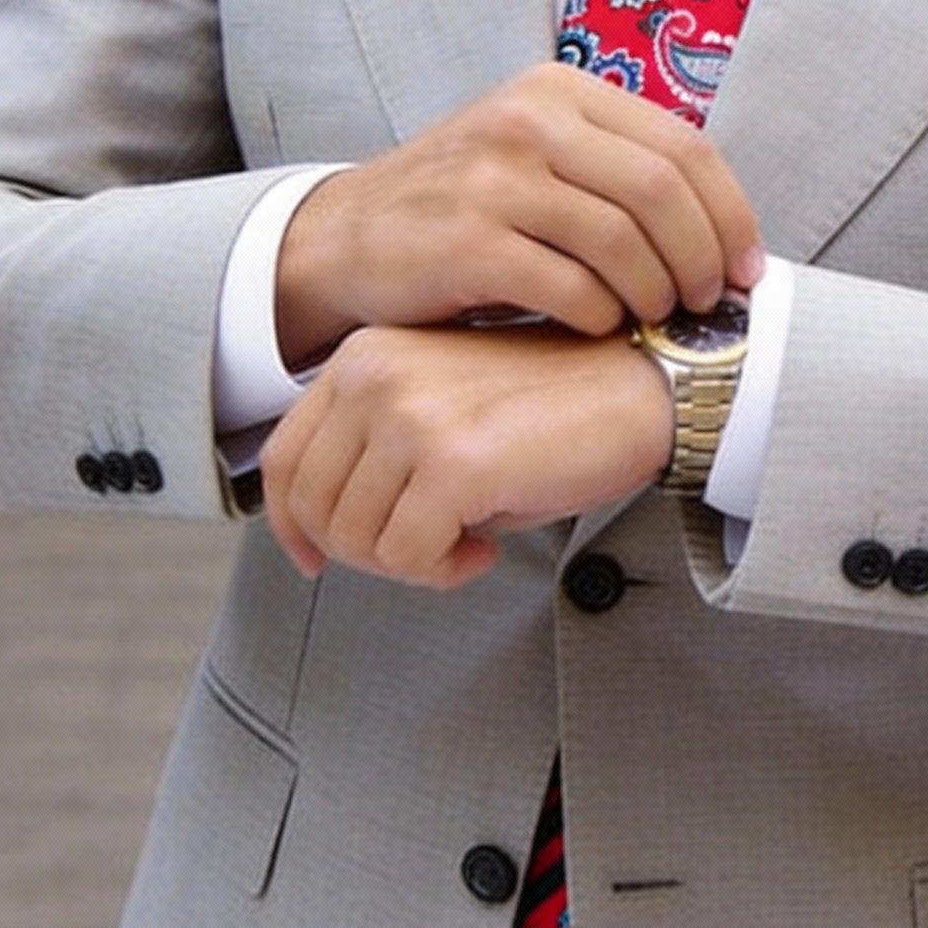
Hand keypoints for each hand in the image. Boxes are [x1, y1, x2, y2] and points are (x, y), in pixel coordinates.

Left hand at [260, 323, 672, 588]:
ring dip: (409, 563)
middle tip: (427, 551)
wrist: (642, 388)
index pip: (285, 457)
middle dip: (365, 554)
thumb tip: (326, 534)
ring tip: (465, 540)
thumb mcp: (447, 414)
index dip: (291, 524)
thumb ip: (381, 454)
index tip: (316, 559)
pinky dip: (444, 571)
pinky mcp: (452, 461)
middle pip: (314, 508)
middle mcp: (375, 376)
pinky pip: (409, 556)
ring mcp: (410, 416)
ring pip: (356, 540)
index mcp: (367, 356)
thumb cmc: (555, 410)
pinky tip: (486, 546)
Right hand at [275, 63, 762, 368]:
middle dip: (702, 258)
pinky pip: (571, 288)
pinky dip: (600, 317)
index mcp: (559, 90)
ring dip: (656, 294)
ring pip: (623, 241)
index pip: (683, 146)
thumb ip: (617, 166)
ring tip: (657, 317)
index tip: (747, 266)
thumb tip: (722, 224)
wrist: (349, 238)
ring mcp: (493, 177)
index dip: (730, 214)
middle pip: (661, 190)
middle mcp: (527, 120)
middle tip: (709, 302)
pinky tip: (597, 326)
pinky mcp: (467, 241)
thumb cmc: (465, 206)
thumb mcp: (537, 153)